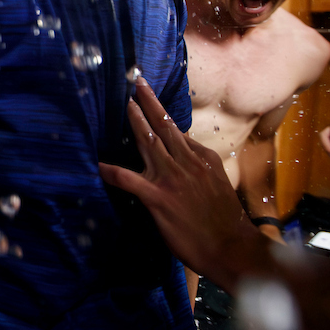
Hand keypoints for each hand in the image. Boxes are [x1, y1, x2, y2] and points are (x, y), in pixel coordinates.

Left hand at [98, 78, 260, 286]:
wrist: (231, 247)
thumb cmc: (224, 219)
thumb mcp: (218, 182)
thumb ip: (201, 164)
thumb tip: (186, 148)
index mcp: (202, 158)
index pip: (178, 130)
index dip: (162, 112)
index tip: (150, 96)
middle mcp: (187, 163)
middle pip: (164, 126)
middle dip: (148, 102)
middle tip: (136, 83)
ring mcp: (172, 178)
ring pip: (148, 142)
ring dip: (134, 121)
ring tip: (122, 104)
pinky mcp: (158, 197)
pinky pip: (130, 180)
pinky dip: (112, 172)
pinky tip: (98, 166)